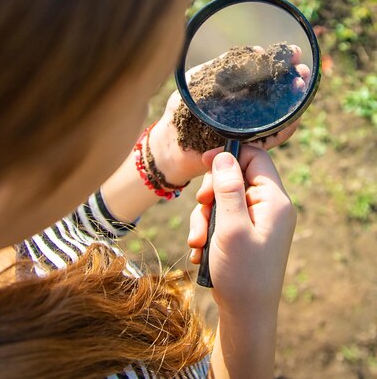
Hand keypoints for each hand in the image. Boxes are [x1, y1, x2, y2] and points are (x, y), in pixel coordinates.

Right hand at [188, 147, 295, 317]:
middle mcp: (269, 207)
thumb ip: (228, 188)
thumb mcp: (231, 227)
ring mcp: (258, 222)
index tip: (203, 163)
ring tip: (198, 243)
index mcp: (274, 200)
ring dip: (204, 218)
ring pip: (223, 200)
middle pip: (234, 178)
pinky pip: (222, 219)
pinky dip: (208, 231)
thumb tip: (224, 155)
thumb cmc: (242, 274)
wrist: (246, 317)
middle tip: (201, 209)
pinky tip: (202, 252)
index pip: (255, 157)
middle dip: (211, 194)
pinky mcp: (246, 234)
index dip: (228, 155)